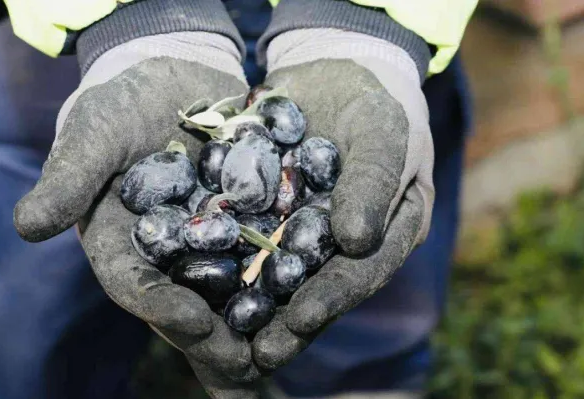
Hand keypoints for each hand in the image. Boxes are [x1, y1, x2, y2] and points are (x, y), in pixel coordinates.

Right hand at [13, 33, 260, 397]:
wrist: (170, 71)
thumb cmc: (121, 101)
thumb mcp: (94, 131)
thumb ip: (69, 177)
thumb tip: (27, 226)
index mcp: (123, 243)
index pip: (136, 284)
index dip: (161, 307)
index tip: (195, 323)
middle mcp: (168, 254)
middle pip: (187, 304)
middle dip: (214, 340)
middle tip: (246, 368)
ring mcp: (210, 241)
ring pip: (230, 293)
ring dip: (253, 328)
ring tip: (279, 358)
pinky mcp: (247, 222)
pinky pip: (268, 254)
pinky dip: (286, 280)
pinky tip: (312, 303)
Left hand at [251, 30, 434, 370]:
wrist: (335, 66)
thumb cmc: (375, 99)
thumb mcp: (383, 133)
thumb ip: (374, 182)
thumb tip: (356, 243)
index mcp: (386, 232)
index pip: (361, 273)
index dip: (331, 298)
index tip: (301, 319)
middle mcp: (344, 243)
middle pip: (316, 286)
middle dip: (287, 321)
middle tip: (259, 355)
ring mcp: (304, 230)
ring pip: (278, 273)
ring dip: (253, 305)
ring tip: (224, 336)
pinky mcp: (268, 212)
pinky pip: (246, 239)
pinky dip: (225, 261)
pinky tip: (197, 282)